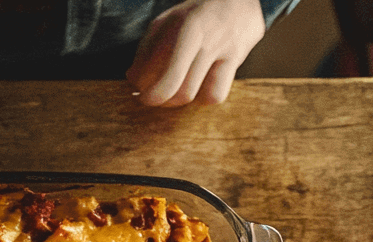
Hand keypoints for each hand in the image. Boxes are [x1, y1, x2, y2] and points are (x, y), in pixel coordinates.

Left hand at [126, 0, 265, 106]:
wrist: (239, 3)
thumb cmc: (198, 15)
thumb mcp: (167, 21)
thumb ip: (147, 49)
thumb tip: (133, 78)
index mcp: (182, 26)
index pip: (154, 68)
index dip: (142, 86)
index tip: (138, 88)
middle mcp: (202, 38)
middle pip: (172, 86)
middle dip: (156, 98)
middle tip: (150, 97)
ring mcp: (220, 51)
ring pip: (191, 94)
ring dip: (175, 101)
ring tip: (170, 94)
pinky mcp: (234, 63)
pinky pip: (215, 95)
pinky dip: (202, 98)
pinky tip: (198, 89)